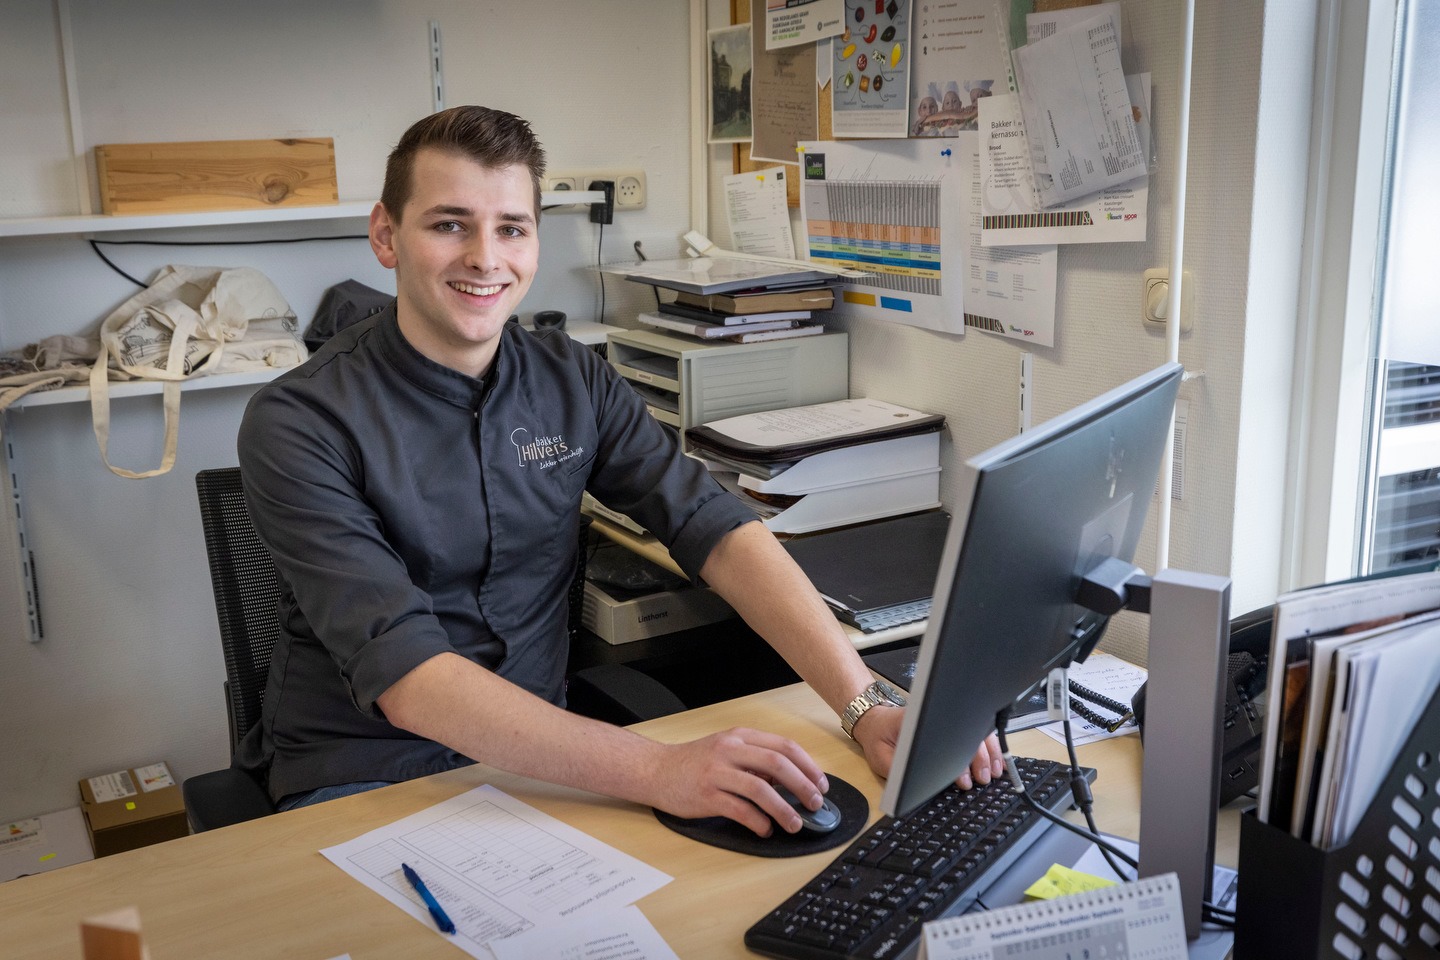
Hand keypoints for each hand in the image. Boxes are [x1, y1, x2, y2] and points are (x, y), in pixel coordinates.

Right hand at [648, 727, 828, 836]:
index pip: (784, 746)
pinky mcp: (706, 795)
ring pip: (761, 789)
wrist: (656, 770)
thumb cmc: (694, 762)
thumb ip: (755, 759)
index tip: (820, 784)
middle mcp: (730, 750)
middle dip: (803, 786)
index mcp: (740, 737)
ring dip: (783, 808)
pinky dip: (758, 822)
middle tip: (814, 804)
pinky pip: (739, 810)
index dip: (808, 766)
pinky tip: (765, 830)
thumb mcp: (727, 750)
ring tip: (794, 823)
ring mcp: (717, 772)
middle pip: (777, 764)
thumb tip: (789, 780)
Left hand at [852, 708, 1002, 790]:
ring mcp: (946, 719)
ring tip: (994, 773)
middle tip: (983, 779)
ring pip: (976, 730)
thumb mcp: (881, 758)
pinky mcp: (951, 724)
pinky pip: (975, 731)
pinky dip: (988, 746)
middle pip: (967, 733)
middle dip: (979, 758)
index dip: (957, 762)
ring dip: (988, 752)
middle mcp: (935, 716)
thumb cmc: (878, 738)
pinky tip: (995, 761)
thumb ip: (898, 771)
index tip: (963, 780)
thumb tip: (918, 783)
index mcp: (917, 723)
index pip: (946, 740)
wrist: (876, 720)